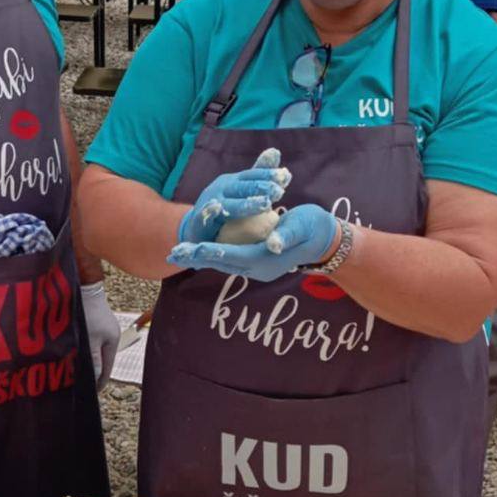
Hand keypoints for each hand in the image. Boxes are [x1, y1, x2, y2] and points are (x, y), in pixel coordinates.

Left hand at [80, 282, 120, 389]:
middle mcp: (109, 335)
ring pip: (92, 351)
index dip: (97, 383)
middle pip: (100, 361)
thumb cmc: (86, 311)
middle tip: (75, 384)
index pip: (106, 370)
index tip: (87, 395)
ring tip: (70, 371)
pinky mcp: (92, 320)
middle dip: (90, 372)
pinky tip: (69, 352)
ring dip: (83, 360)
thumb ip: (93, 359)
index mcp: (113, 342)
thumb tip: (95, 379)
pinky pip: (87, 340)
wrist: (82, 282)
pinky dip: (80, 348)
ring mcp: (101, 327)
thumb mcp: (89, 339)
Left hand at [169, 204, 338, 282]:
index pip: (233, 254)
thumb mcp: (302, 228)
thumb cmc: (313, 229)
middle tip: (173, 253)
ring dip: (200, 258)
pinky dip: (212, 257)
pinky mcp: (256, 263)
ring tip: (178, 254)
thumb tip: (274, 244)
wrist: (323, 241)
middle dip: (197, 257)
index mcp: (266, 259)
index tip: (190, 248)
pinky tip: (197, 252)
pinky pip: (229, 260)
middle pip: (222, 263)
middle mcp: (258, 268)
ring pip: (223, 263)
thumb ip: (287, 236)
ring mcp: (256, 268)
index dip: (210, 251)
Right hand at [176, 148, 290, 243]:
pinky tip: (217, 208)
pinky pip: (204, 217)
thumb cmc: (225, 205)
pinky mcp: (199, 222)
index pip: (252, 175)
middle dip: (260, 187)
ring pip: (229, 203)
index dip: (267, 175)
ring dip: (246, 204)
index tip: (285, 176)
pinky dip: (210, 212)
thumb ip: (259, 174)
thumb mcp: (242, 189)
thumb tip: (275, 151)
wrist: (197, 226)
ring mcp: (210, 204)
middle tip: (279, 191)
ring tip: (265, 205)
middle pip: (242, 187)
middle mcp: (221, 189)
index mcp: (234, 182)